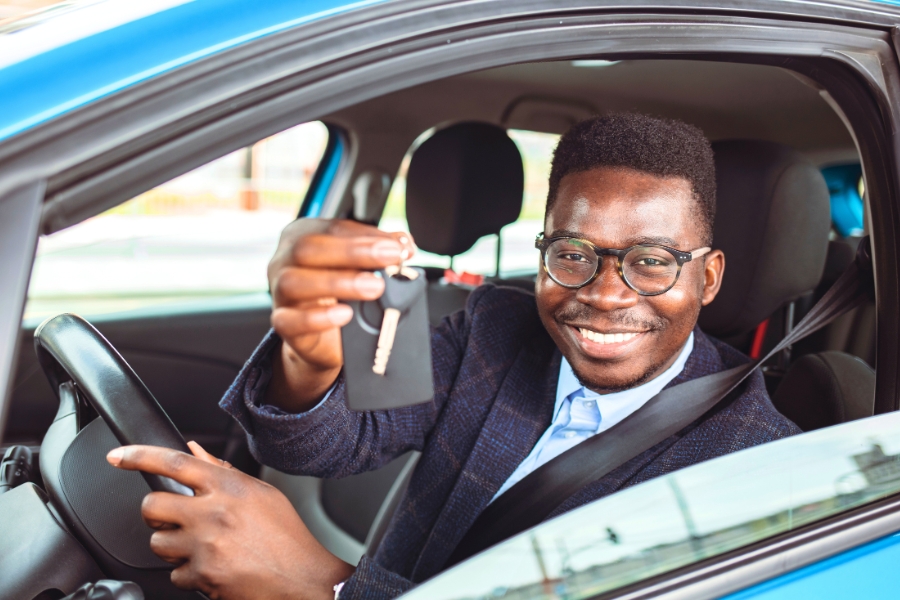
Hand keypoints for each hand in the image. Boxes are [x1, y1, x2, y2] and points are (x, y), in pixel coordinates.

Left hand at [107, 441, 353, 599]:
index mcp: (228, 487)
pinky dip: (189, 575)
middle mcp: (214, 513)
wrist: (302, 578)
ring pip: (157, 543)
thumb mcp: (260, 494)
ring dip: (173, 547)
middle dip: (156, 514)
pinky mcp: (202, 575)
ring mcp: (206, 545)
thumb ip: (223, 472)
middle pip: (153, 505)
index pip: (174, 463)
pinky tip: (213, 569)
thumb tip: (194, 451)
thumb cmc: (286, 535)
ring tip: (201, 548)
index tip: (117, 456)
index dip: (139, 456)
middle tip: (173, 520)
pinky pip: (174, 575)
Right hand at [266, 219, 415, 410]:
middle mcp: (285, 259)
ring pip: (296, 282)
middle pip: (310, 248)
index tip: (397, 246)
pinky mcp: (282, 323)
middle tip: (390, 258)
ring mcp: (279, 292)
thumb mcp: (359, 267)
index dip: (367, 235)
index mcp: (302, 235)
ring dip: (338, 282)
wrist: (324, 338)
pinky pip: (290, 320)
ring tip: (374, 286)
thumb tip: (404, 244)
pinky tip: (345, 314)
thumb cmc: (339, 293)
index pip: (333, 228)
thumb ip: (379, 252)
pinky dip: (318, 318)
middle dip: (354, 252)